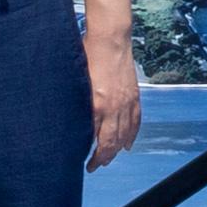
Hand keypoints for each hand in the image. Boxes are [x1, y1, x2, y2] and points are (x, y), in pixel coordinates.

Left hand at [84, 34, 143, 168]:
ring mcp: (126, 103)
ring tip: (109, 158)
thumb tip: (71, 122)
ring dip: (117, 150)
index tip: (85, 164)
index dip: (91, 155)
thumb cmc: (88, 55)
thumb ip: (77, 104)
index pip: (95, 139)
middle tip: (95, 166)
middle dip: (103, 158)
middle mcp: (114, 108)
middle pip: (111, 142)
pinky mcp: (134, 96)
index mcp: (97, 105)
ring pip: (125, 135)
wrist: (110, 40)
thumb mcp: (76, 82)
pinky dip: (132, 135)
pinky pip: (135, 121)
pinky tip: (128, 144)